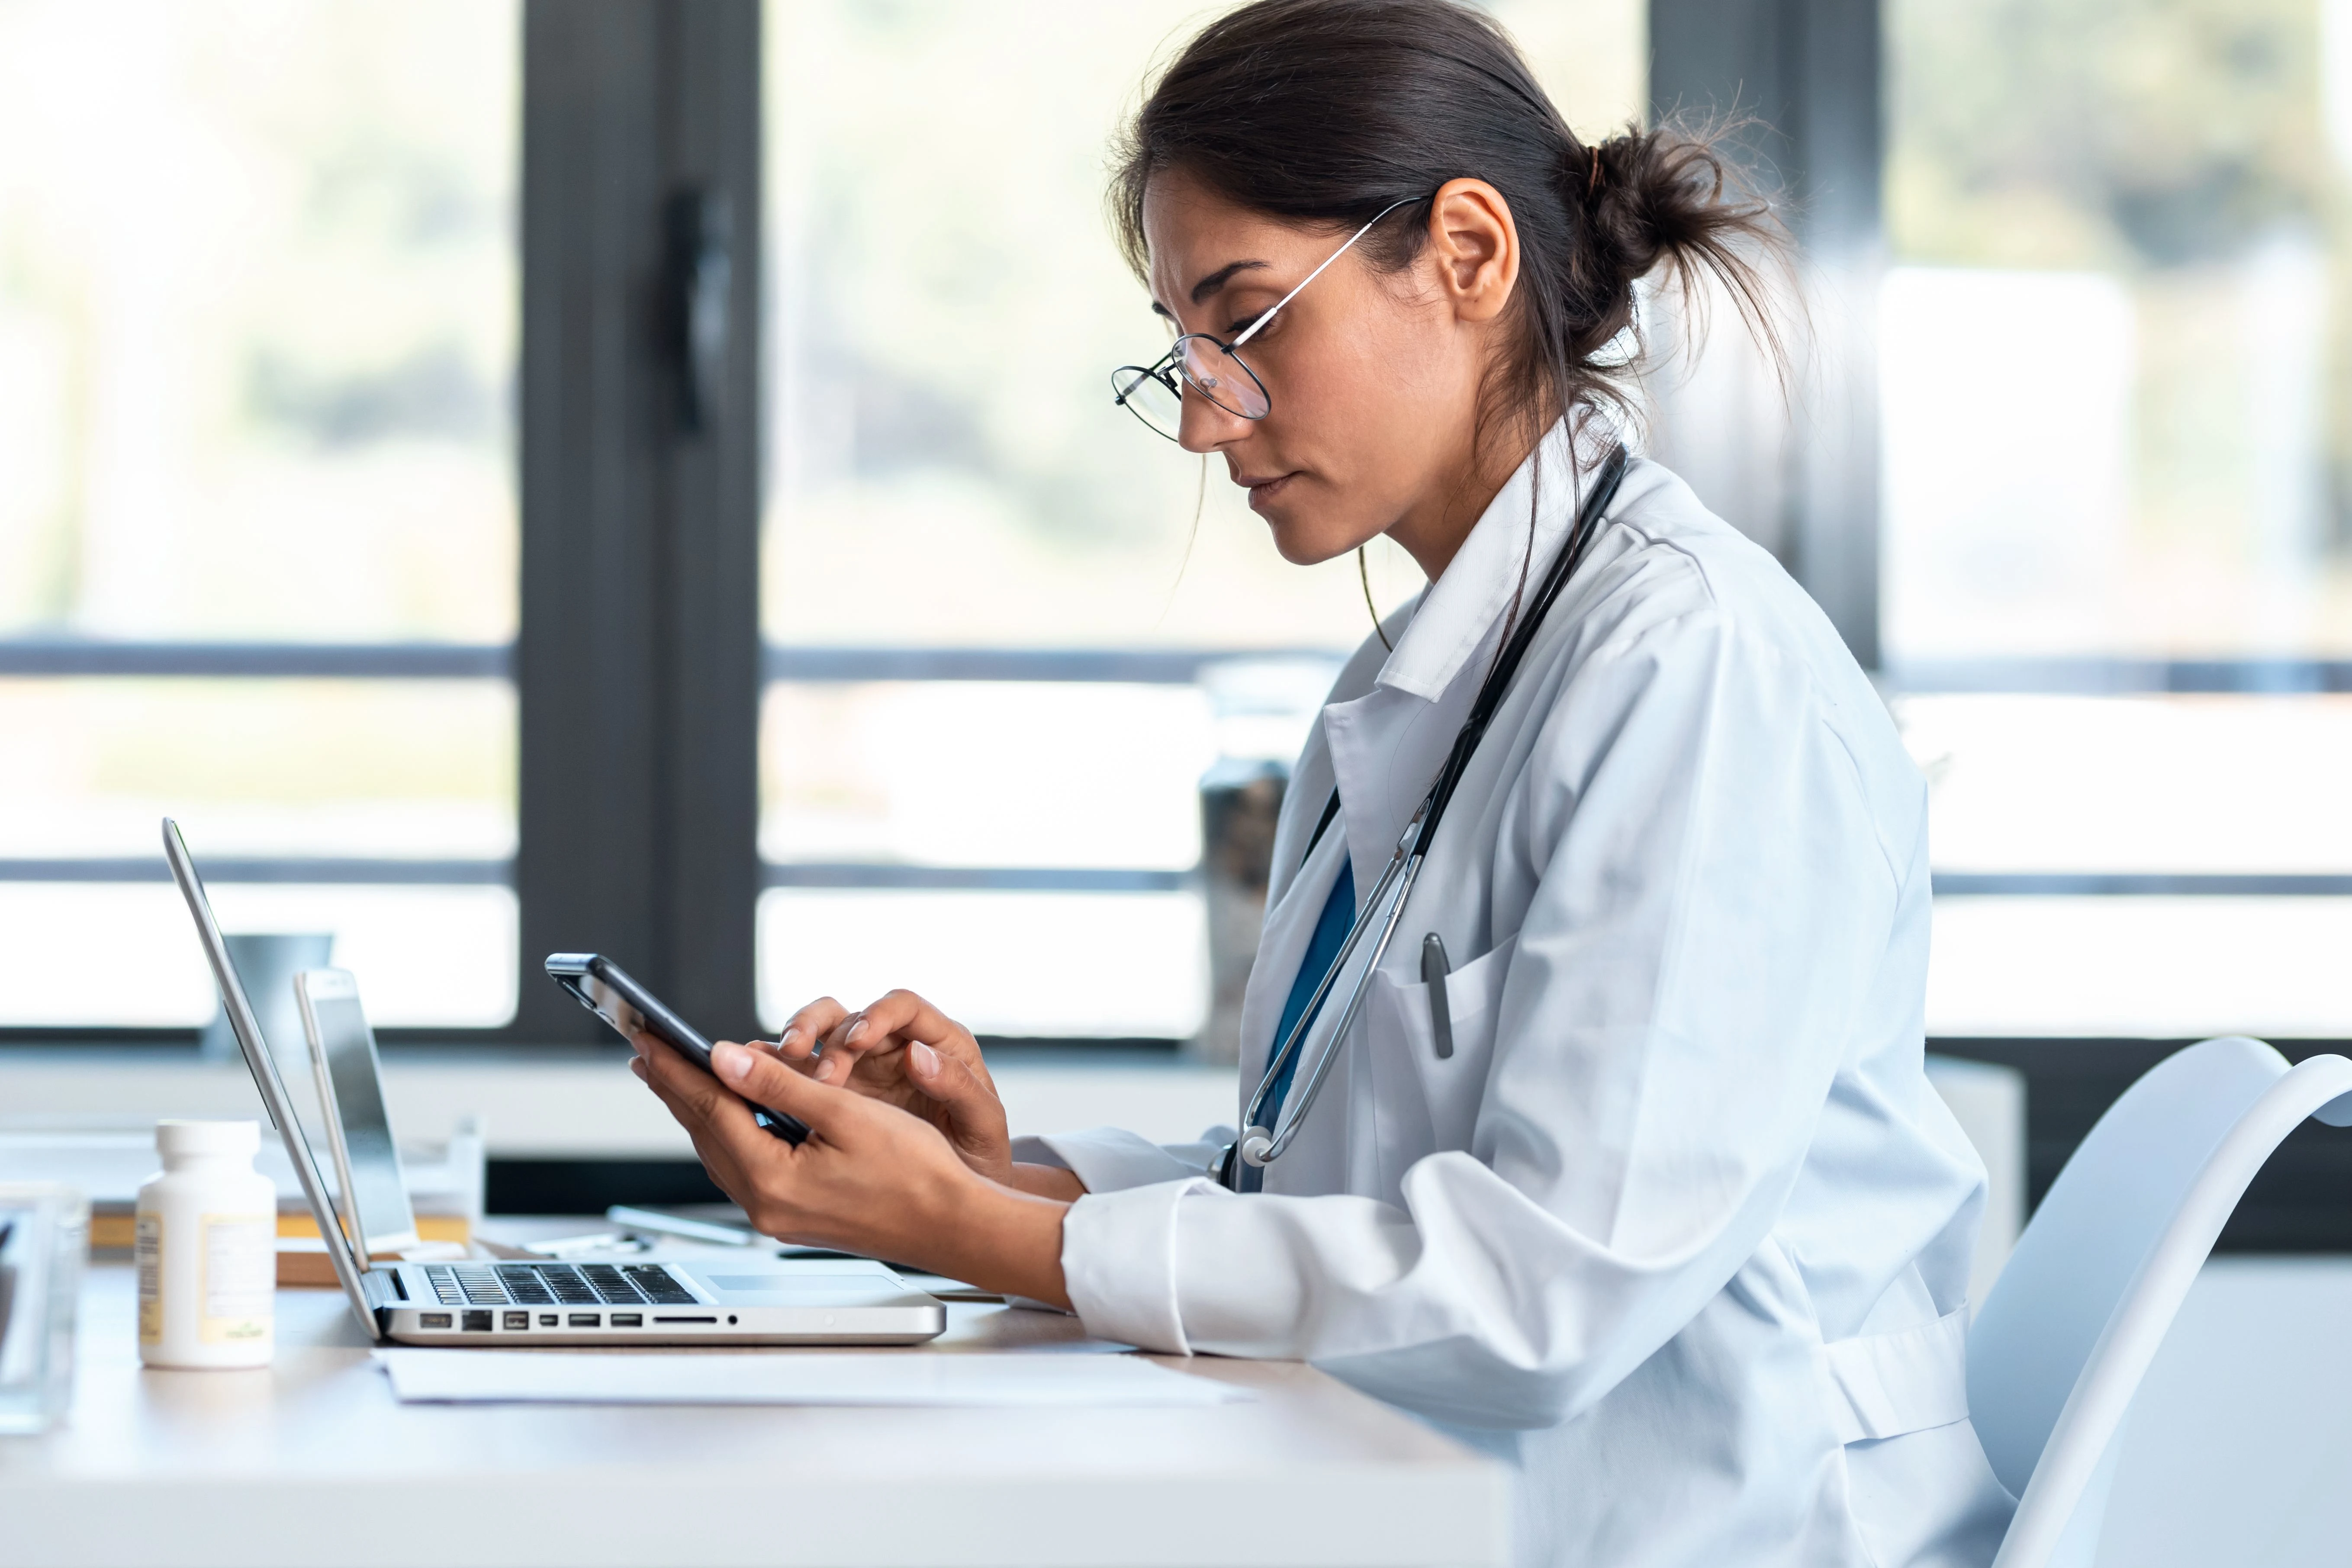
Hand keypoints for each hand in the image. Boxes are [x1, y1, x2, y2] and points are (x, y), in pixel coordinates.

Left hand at [627, 1033, 1071, 1306]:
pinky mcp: (793, 1216)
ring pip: (722, 1150)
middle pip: (705, 1132)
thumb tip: (725, 1057)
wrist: (954, 1226)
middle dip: (675, 1086)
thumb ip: (779, 1086)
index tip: (647, 1034)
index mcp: (772, 1180)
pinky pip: (745, 1165)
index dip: (676, 1066)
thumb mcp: (845, 1114)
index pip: (709, 1109)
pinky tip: (729, 1115)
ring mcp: (777, 1216)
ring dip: (699, 1108)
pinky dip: (730, 1131)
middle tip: (645, 1047)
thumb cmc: (917, 1172)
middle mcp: (764, 1205)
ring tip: (676, 1075)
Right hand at [774, 990, 1013, 1182]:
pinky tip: (757, 1087)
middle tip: (803, 1056)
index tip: (858, 1039)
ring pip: (815, 1037)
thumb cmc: (980, 1155)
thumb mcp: (982, 1123)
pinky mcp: (833, 1095)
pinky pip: (797, 1074)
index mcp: (936, 1041)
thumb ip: (956, 1085)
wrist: (960, 1200)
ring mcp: (859, 1069)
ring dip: (792, 1045)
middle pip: (846, 1014)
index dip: (876, 1015)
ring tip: (778, 1066)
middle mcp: (891, 1047)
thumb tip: (918, 1053)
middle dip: (818, 1028)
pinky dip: (776, 1074)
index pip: (901, 1007)